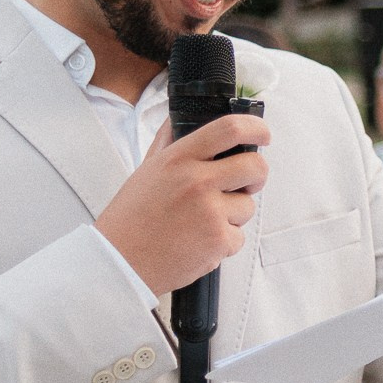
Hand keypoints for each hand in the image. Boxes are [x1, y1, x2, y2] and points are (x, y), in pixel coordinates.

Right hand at [95, 113, 270, 296]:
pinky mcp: (218, 241)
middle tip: (246, 182)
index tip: (263, 135)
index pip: (230, 129)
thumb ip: (170, 143)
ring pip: (248, 206)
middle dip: (257, 175)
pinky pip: (239, 236)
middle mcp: (197, 181)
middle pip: (255, 166)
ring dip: (233, 215)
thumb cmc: (131, 217)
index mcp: (179, 158)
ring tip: (201, 222)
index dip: (256, 128)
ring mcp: (210, 212)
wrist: (120, 261)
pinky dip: (224, 242)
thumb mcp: (148, 169)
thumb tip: (181, 120)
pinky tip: (198, 242)